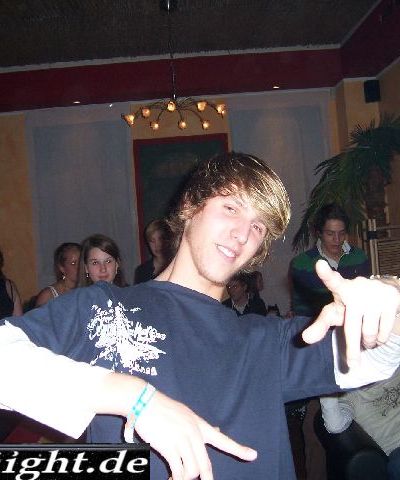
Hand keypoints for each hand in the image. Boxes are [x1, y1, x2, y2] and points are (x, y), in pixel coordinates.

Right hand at [134, 390, 256, 479]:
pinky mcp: (169, 446)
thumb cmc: (164, 408)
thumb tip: (217, 429)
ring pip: (192, 470)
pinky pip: (178, 470)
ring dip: (184, 479)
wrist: (145, 401)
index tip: (253, 455)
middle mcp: (194, 433)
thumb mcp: (186, 414)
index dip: (238, 449)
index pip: (222, 439)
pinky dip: (176, 479)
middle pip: (206, 465)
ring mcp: (182, 440)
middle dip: (206, 479)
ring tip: (175, 479)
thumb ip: (200, 425)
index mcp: (200, 425)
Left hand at [302, 260, 399, 365]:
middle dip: (352, 349)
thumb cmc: (352, 305)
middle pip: (351, 327)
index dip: (326, 274)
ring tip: (366, 339)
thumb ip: (321, 324)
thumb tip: (305, 339)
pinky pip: (384, 332)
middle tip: (352, 364)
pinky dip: (380, 339)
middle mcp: (357, 288)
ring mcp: (376, 294)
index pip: (332, 281)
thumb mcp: (336, 312)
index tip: (319, 265)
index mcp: (341, 289)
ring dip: (368, 342)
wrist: (384, 293)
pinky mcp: (392, 300)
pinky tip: (378, 334)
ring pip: (369, 333)